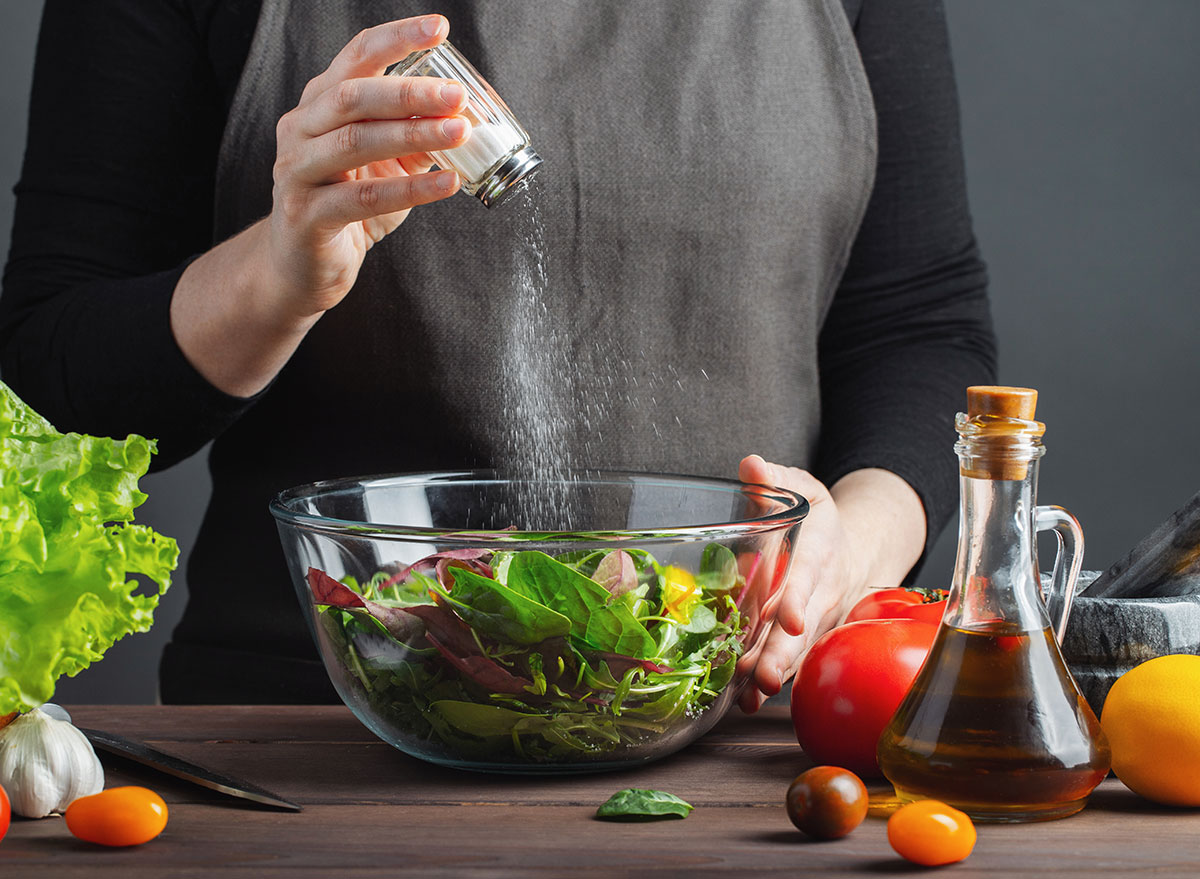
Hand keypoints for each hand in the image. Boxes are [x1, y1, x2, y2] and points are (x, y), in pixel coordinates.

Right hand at [267, 14, 467, 319]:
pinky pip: (363, 198)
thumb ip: (412, 138)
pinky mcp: (306, 215)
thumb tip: (464, 117)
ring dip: (413, 135)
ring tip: (459, 133)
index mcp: (318, 105)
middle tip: (457, 95)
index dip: (396, 39)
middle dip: (409, 92)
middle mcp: (301, 129)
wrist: (300, 267)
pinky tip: (446, 183)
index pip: (356, 57)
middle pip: (352, 96)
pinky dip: (409, 189)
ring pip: (355, 142)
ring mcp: (298, 171)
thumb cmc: (345, 207)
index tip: (438, 28)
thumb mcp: (383, 165)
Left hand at [735, 456, 925, 712]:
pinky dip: (767, 683)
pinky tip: (744, 700)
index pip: (807, 578)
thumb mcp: (804, 490)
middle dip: (784, 653)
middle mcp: (820, 594)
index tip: (787, 619)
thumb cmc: (819, 520)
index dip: (797, 599)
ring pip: (795, 653)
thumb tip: (751, 465)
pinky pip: (789, 663)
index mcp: (819, 553)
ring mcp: (814, 622)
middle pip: (802, 629)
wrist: (853, 553)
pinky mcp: (804, 641)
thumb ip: (776, 480)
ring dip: (774, 674)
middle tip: (766, 675)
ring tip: (750, 695)